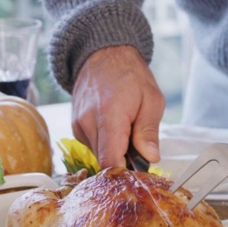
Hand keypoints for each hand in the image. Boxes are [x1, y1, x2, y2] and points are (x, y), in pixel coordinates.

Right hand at [71, 45, 165, 168]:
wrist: (103, 54)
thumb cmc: (130, 75)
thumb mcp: (152, 100)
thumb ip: (149, 131)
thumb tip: (151, 158)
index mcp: (109, 117)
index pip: (110, 161)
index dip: (125, 172)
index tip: (139, 170)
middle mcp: (88, 123)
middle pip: (104, 161)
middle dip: (123, 160)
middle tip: (139, 147)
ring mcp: (78, 125)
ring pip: (98, 154)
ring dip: (114, 150)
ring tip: (126, 130)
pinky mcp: (75, 126)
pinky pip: (92, 145)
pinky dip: (105, 142)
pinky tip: (115, 127)